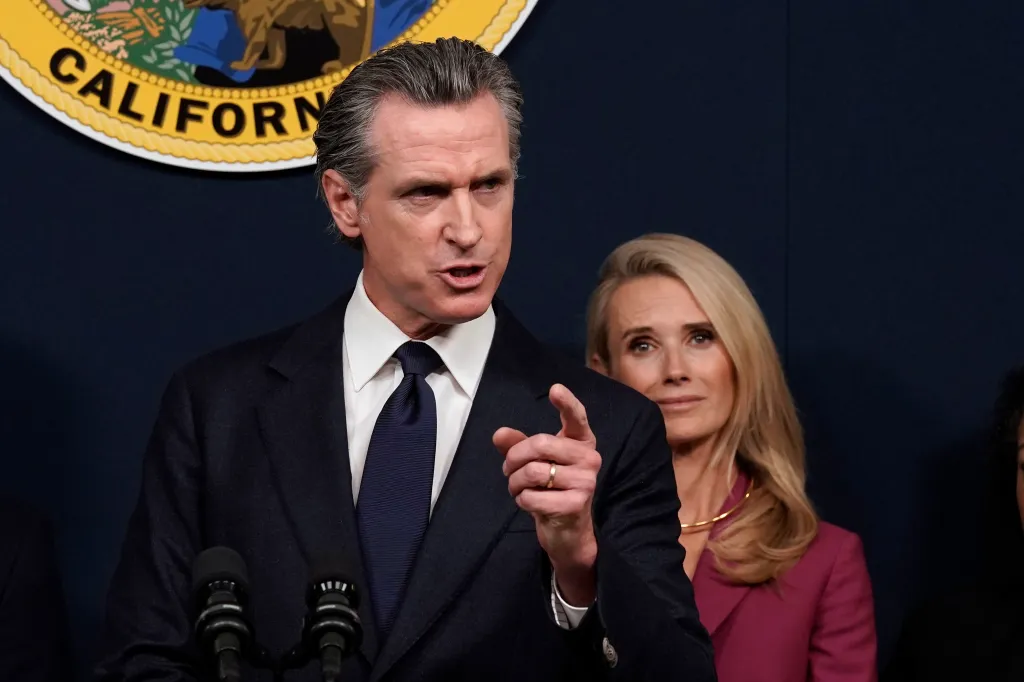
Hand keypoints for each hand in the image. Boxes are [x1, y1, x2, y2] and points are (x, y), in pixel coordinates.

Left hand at [494, 384, 599, 605]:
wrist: (567, 531)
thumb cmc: (551, 489)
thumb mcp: (535, 464)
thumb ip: (517, 446)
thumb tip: (499, 434)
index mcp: (581, 443)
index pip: (577, 418)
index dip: (566, 403)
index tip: (555, 389)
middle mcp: (589, 459)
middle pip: (540, 444)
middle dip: (514, 458)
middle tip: (508, 470)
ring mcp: (586, 482)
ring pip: (533, 471)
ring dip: (515, 482)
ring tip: (517, 488)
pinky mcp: (575, 504)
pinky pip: (532, 496)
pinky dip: (522, 500)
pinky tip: (530, 503)